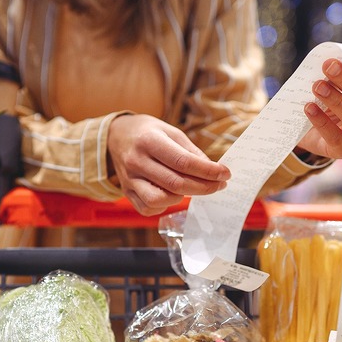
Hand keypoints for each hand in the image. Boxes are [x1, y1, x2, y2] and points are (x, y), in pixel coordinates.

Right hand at [107, 114, 229, 215]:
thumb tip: (213, 172)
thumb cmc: (149, 133)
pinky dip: (165, 205)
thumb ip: (191, 153)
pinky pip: (148, 208)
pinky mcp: (127, 192)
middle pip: (175, 183)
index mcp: (149, 141)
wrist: (117, 136)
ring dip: (182, 197)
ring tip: (190, 187)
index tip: (225, 174)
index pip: (183, 162)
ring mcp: (129, 179)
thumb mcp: (171, 132)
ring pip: (160, 200)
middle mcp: (136, 161)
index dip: (208, 171)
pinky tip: (172, 194)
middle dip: (203, 187)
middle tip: (219, 185)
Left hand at [298, 58, 341, 159]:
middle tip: (330, 66)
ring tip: (317, 85)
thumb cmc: (323, 107)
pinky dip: (321, 120)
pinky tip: (309, 107)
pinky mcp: (341, 149)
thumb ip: (334, 79)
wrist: (307, 135)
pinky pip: (333, 135)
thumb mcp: (330, 91)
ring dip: (334, 99)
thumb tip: (330, 61)